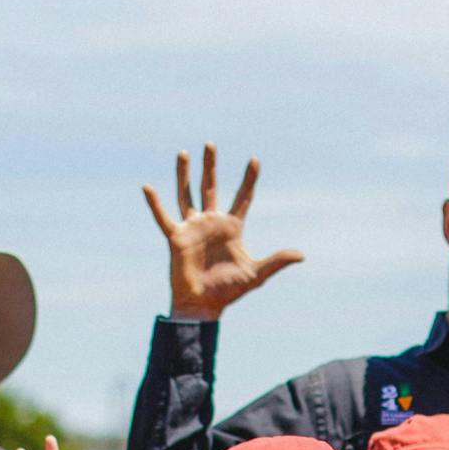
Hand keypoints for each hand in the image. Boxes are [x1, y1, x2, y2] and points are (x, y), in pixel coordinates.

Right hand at [143, 144, 302, 320]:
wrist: (204, 305)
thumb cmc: (228, 291)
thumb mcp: (256, 274)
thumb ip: (277, 261)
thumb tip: (302, 255)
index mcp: (232, 227)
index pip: (242, 197)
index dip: (249, 179)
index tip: (255, 160)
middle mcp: (211, 223)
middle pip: (211, 187)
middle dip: (210, 166)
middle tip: (211, 144)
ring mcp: (193, 228)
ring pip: (187, 194)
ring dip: (184, 174)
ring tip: (184, 153)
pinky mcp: (177, 238)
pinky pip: (164, 217)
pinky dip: (155, 204)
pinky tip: (147, 188)